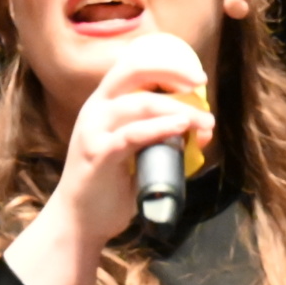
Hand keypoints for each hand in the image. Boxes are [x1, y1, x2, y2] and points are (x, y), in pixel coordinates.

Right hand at [5, 34, 212, 284]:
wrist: (80, 221)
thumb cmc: (110, 185)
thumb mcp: (136, 150)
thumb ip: (159, 134)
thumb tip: (201, 126)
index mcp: (104, 104)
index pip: (131, 65)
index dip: (165, 63)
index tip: (197, 76)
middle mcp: (96, 110)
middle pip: (133, 71)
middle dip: (172, 72)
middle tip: (201, 84)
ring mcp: (94, 131)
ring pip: (140, 104)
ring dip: (179, 109)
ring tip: (205, 121)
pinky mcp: (99, 155)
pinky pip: (134, 134)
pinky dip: (161, 128)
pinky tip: (182, 127)